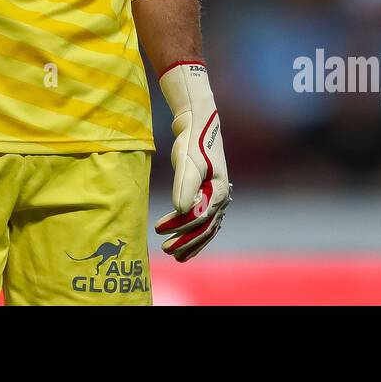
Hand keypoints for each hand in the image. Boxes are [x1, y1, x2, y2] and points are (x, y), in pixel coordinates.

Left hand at [155, 61, 229, 260]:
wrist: (198, 126)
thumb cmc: (193, 142)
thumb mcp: (187, 161)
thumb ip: (184, 185)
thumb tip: (180, 210)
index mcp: (218, 191)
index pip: (199, 216)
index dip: (179, 226)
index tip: (159, 230)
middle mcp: (221, 198)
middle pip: (204, 227)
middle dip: (186, 241)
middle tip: (166, 249)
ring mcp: (216, 198)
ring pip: (206, 228)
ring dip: (191, 243)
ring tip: (175, 255)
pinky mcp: (208, 196)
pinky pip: (205, 223)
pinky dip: (195, 236)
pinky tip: (186, 248)